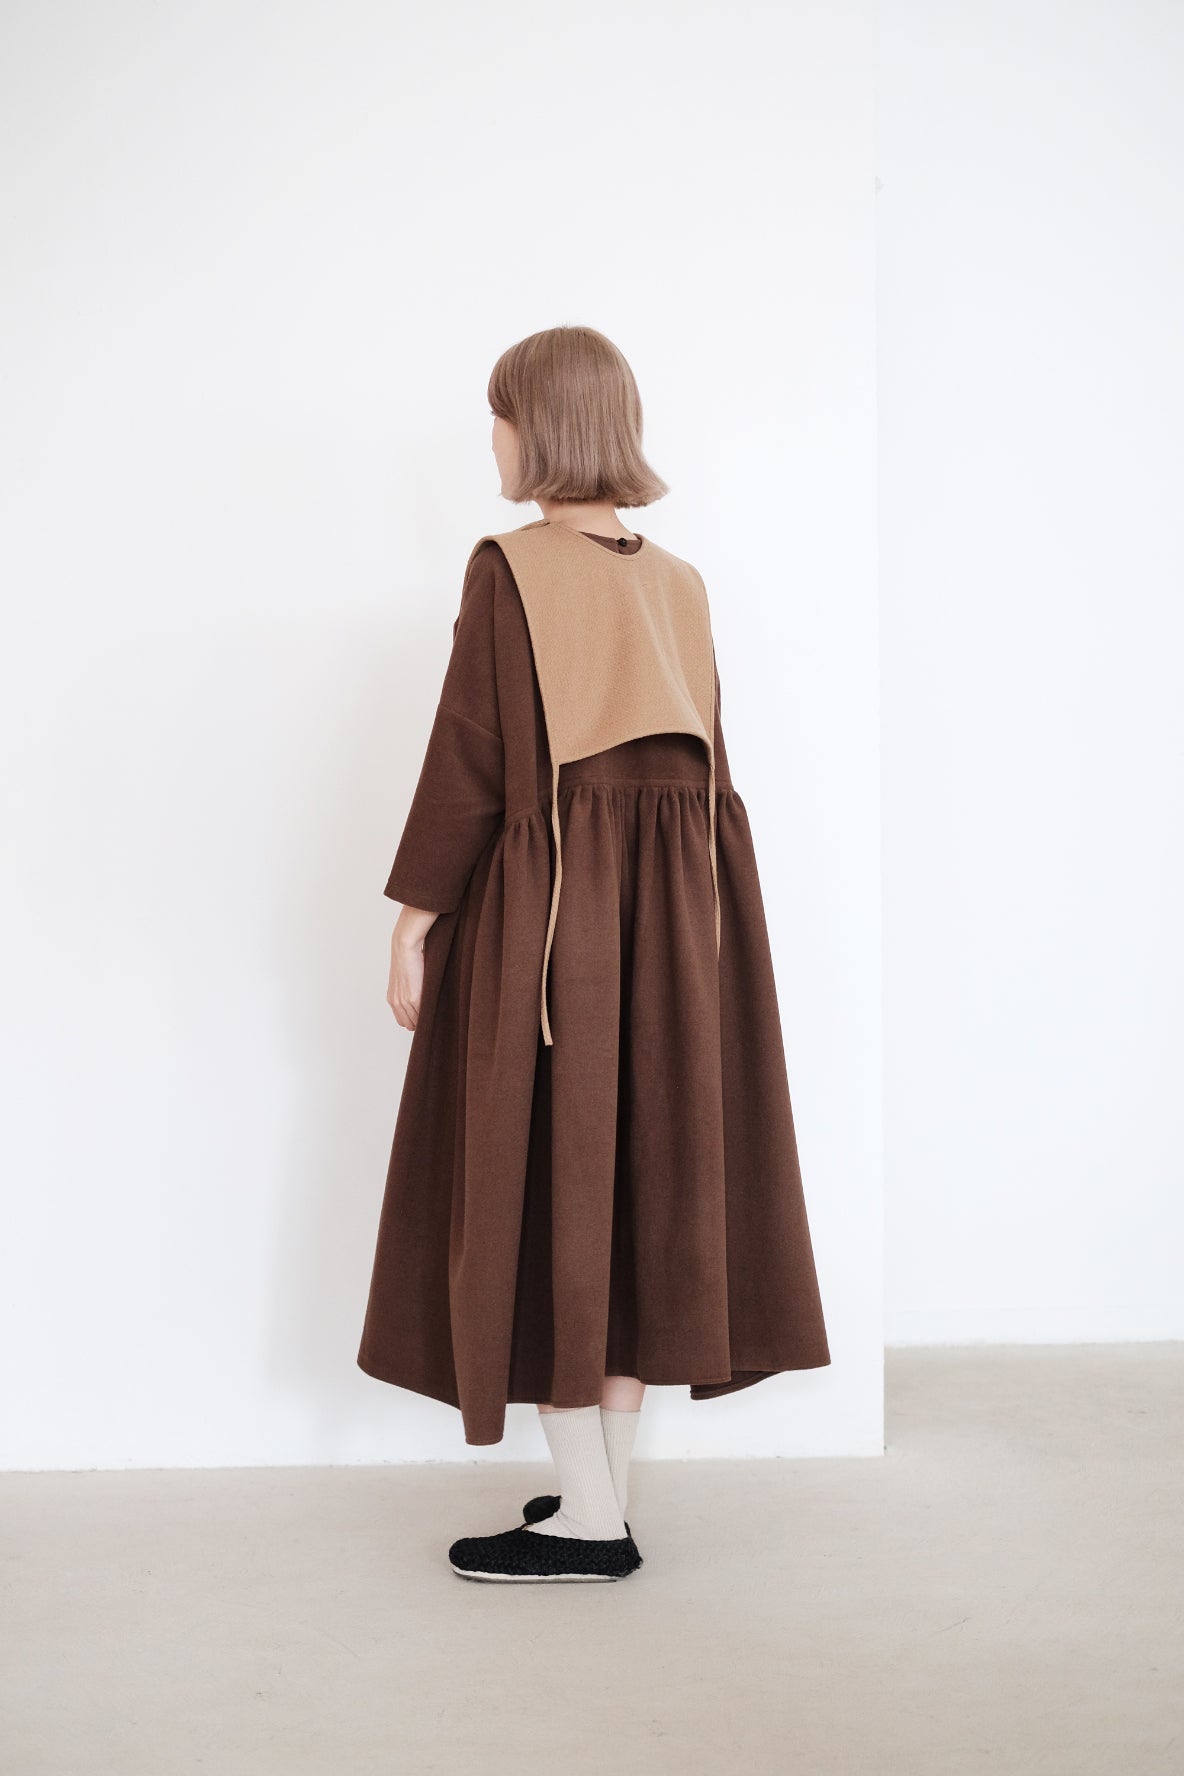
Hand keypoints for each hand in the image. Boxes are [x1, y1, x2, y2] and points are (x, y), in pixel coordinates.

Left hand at [387, 907, 437, 1030]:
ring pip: (416, 1022)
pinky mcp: (413, 999)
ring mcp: (404, 1002)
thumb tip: (422, 994)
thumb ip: (409, 990)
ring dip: (426, 1019)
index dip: (414, 1020)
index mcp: (392, 998)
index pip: (403, 1020)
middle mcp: (396, 1002)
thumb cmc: (408, 958)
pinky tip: (437, 1010)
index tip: (424, 1018)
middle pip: (409, 1024)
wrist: (405, 948)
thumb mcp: (404, 978)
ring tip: (436, 1015)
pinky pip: (422, 1015)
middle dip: (420, 1022)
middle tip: (432, 1018)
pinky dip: (429, 1014)